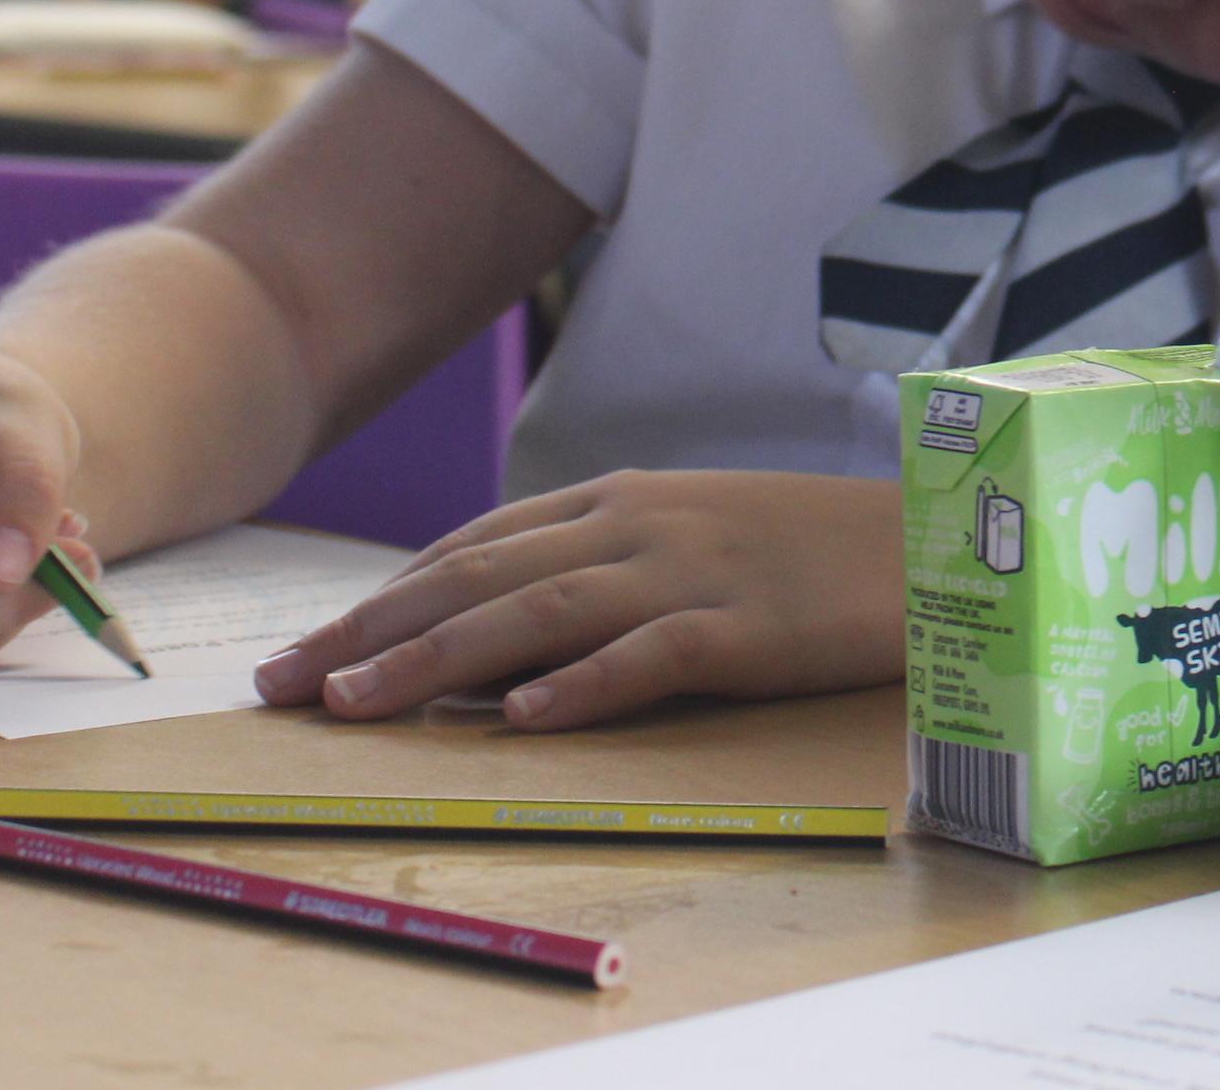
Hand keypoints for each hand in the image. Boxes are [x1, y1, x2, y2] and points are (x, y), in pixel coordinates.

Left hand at [252, 468, 903, 728]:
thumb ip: (603, 564)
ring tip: (359, 705)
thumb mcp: (692, 535)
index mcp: (620, 501)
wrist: (936, 537)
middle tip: (282, 687)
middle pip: (478, 578)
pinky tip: (524, 718)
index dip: (380, 600)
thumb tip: (500, 635)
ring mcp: (689, 570)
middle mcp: (637, 525)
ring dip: (437, 661)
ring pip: (538, 612)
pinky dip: (584, 684)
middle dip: (370, 632)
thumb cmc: (809, 549)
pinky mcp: (745, 623)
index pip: (471, 550)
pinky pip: (651, 655)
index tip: (305, 652)